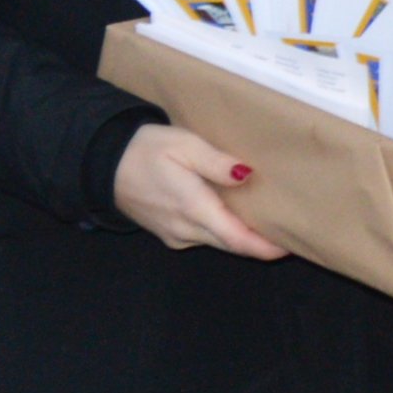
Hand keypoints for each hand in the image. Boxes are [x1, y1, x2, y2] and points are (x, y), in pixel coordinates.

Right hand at [111, 124, 286, 260]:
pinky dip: (223, 231)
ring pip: (217, 242)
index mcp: (193, 209)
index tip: (291, 245)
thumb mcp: (184, 145)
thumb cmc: (145, 150)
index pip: (236, 239)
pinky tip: (237, 215)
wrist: (101, 164)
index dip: (265, 247)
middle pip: (231, 244)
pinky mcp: (168, 233)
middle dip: (260, 242)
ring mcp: (174, 235)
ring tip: (271, 221)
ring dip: (242, 236)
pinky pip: (203, 237)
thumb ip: (216, 163)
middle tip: (291, 229)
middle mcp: (185, 230)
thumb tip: (247, 175)